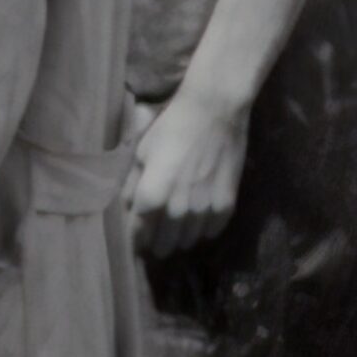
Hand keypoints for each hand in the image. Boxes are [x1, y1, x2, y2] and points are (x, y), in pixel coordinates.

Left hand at [126, 87, 248, 260]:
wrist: (214, 111)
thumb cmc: (171, 126)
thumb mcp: (141, 151)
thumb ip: (133, 183)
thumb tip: (129, 207)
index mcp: (152, 196)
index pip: (138, 234)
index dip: (135, 242)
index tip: (134, 245)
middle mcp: (177, 209)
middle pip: (164, 244)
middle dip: (156, 244)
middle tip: (155, 242)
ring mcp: (204, 210)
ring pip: (188, 241)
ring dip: (180, 239)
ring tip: (176, 234)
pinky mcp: (227, 205)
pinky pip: (212, 232)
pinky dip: (204, 231)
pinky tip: (199, 223)